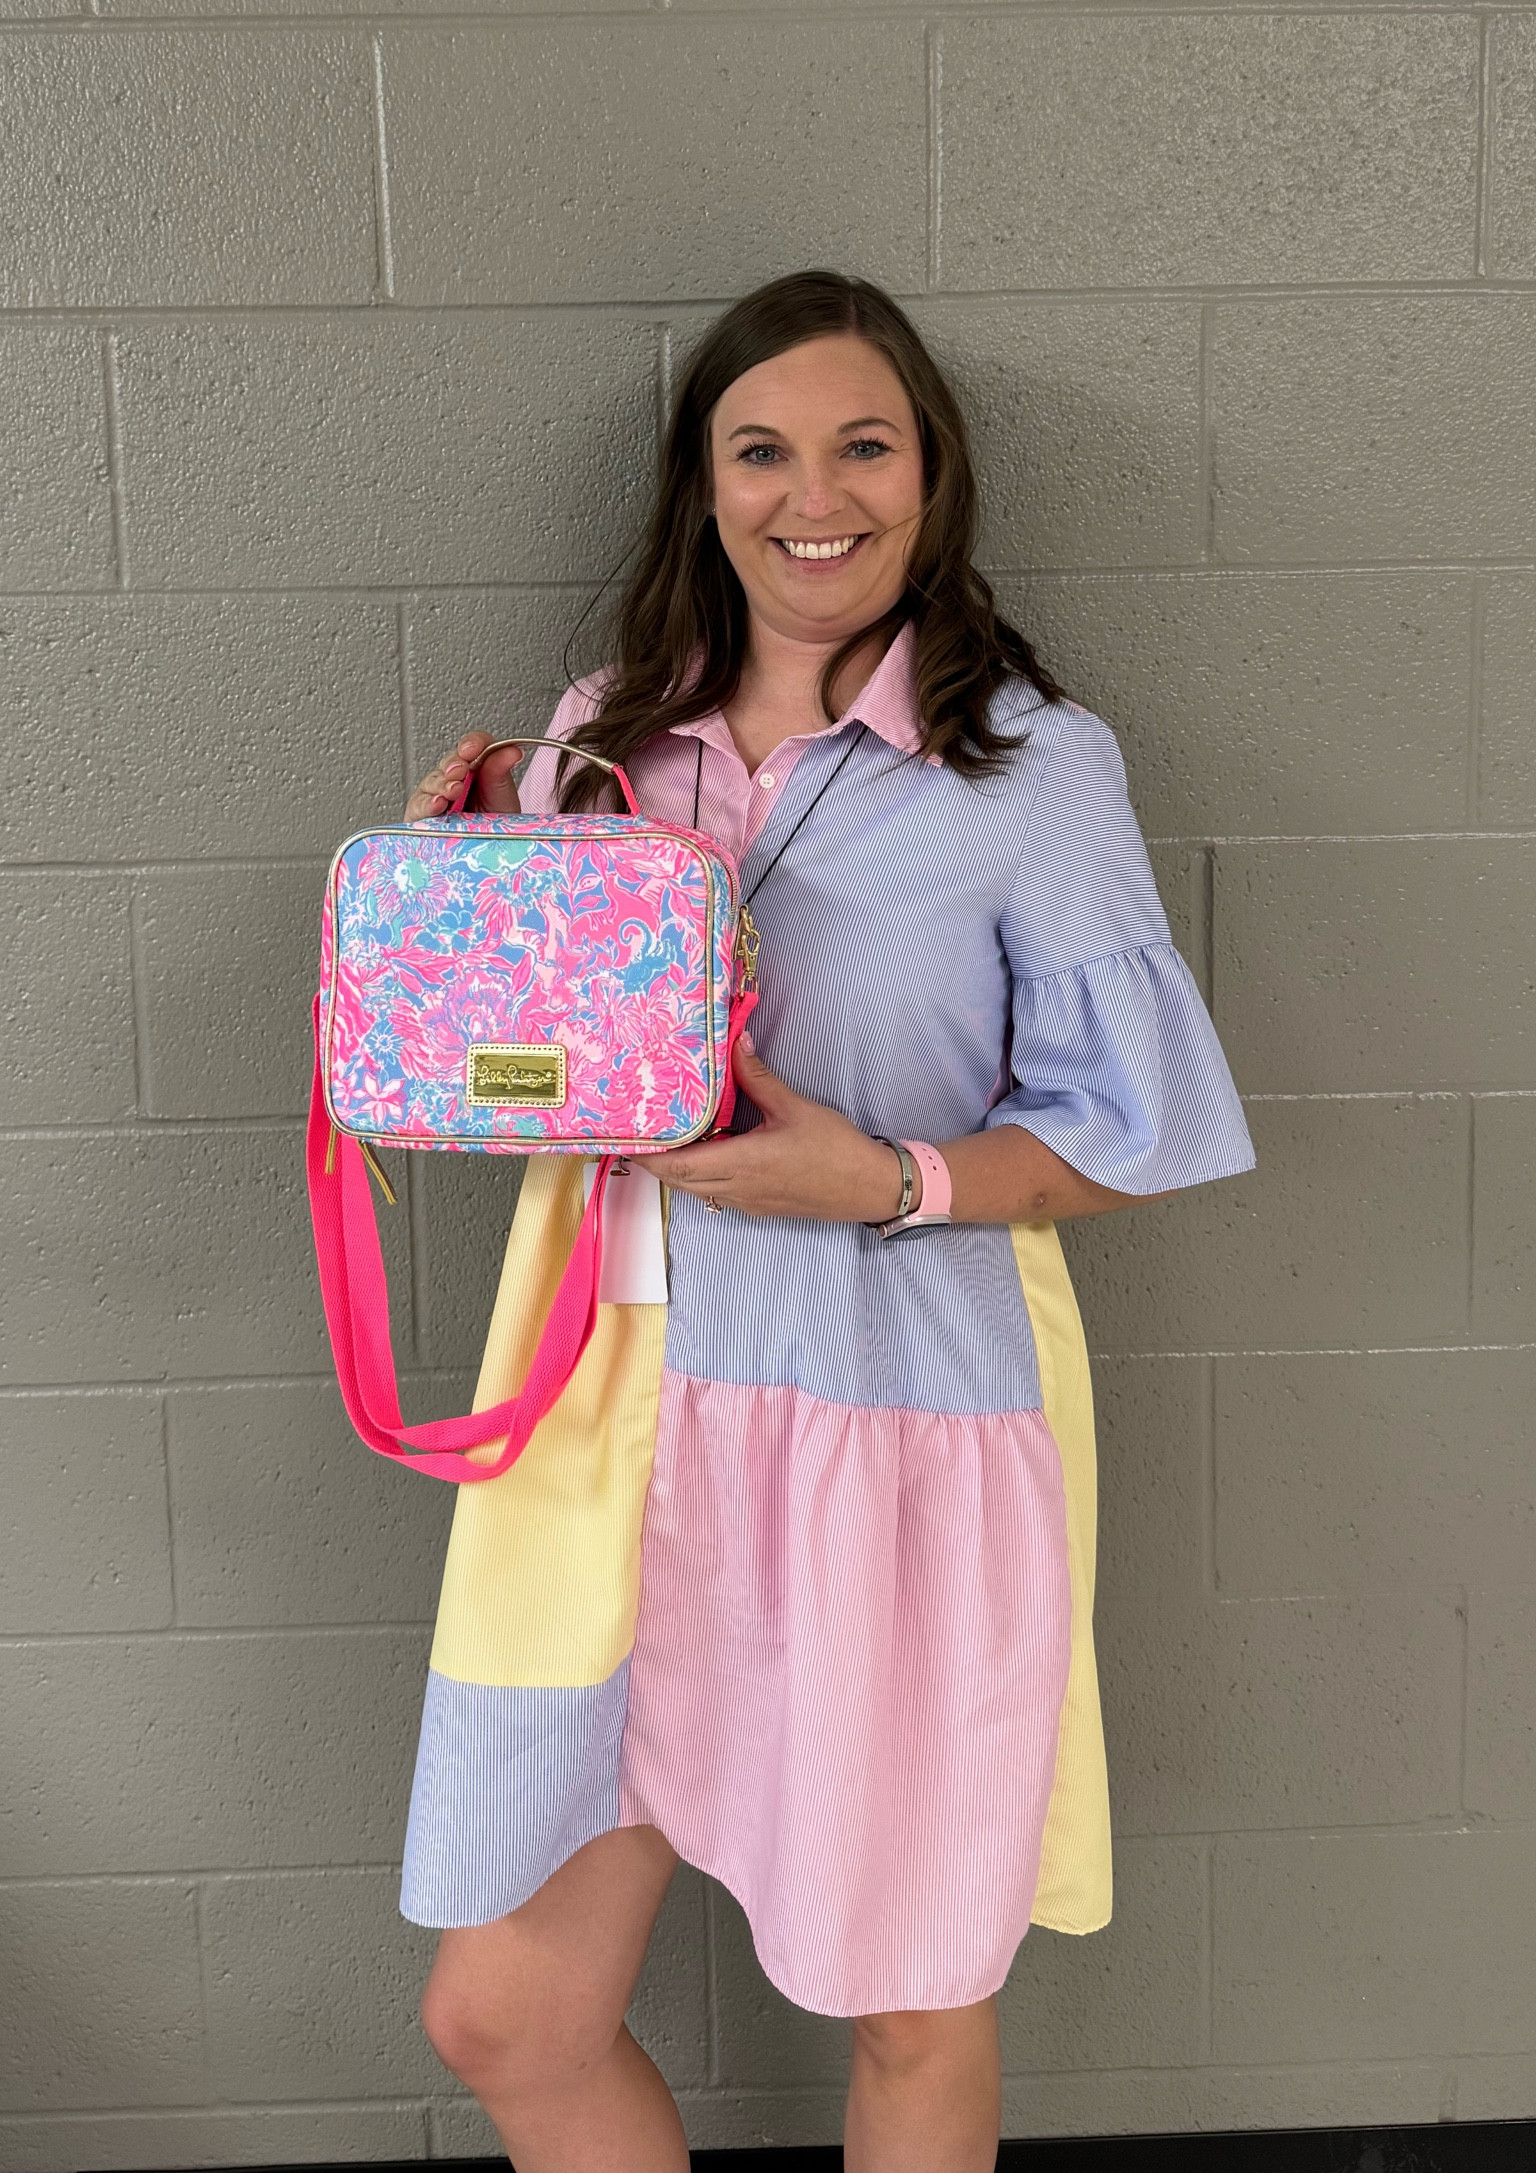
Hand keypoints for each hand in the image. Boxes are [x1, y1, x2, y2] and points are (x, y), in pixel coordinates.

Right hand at [404, 732, 522, 820]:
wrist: (488, 855)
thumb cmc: (495, 827)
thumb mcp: (502, 797)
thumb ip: (501, 771)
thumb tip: (512, 751)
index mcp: (475, 768)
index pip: (472, 746)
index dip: (471, 744)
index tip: (472, 749)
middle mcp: (453, 779)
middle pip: (448, 763)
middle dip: (454, 766)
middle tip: (461, 771)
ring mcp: (435, 796)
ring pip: (431, 782)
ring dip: (441, 785)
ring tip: (452, 792)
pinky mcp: (421, 816)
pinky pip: (418, 806)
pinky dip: (426, 804)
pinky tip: (436, 804)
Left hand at [645, 1036, 906, 1222]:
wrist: (869, 1187)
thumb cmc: (836, 1149)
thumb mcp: (795, 1107)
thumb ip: (758, 1077)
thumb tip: (735, 1044)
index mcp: (742, 1163)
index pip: (678, 1165)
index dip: (648, 1155)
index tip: (626, 1139)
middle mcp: (737, 1188)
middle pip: (678, 1181)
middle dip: (654, 1162)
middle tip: (638, 1135)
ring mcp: (747, 1201)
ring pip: (696, 1189)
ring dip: (676, 1170)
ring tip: (665, 1141)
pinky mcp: (759, 1206)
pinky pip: (716, 1194)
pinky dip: (699, 1177)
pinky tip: (705, 1154)